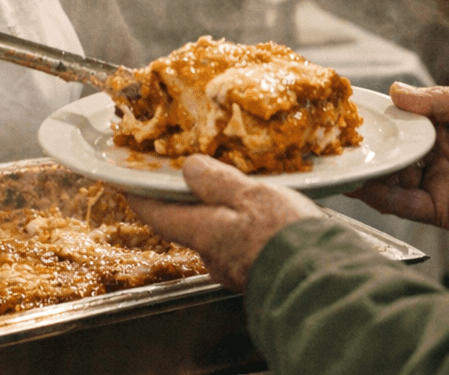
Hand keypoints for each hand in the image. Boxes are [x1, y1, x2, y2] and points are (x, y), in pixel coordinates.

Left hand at [125, 154, 325, 290]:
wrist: (322, 281)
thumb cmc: (285, 236)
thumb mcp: (250, 195)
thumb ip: (218, 182)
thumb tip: (189, 168)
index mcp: (204, 232)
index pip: (157, 214)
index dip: (140, 196)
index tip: (127, 181)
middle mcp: (213, 255)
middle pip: (189, 223)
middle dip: (190, 201)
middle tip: (196, 174)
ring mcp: (234, 268)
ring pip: (218, 233)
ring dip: (222, 213)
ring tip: (240, 189)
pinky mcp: (257, 272)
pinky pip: (241, 244)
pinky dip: (244, 227)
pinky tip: (264, 215)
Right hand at [351, 83, 448, 236]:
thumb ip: (434, 100)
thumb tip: (396, 91)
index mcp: (446, 127)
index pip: (405, 123)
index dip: (382, 119)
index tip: (354, 112)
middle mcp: (437, 156)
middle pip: (395, 153)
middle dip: (370, 148)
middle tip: (338, 141)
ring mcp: (437, 183)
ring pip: (393, 179)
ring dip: (370, 172)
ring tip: (343, 163)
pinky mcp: (440, 209)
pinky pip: (404, 204)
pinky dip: (381, 197)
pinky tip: (362, 186)